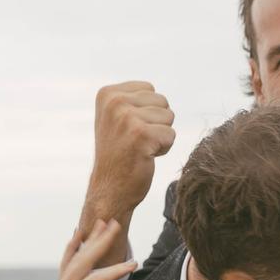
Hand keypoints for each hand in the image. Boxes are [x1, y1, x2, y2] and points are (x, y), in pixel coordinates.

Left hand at [46, 219, 135, 279]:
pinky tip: (77, 235)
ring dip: (89, 240)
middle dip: (101, 241)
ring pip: (74, 258)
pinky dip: (71, 248)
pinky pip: (65, 264)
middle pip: (83, 261)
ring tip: (101, 222)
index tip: (134, 262)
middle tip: (116, 223)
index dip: (116, 271)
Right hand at [85, 81, 174, 223]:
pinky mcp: (140, 135)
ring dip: (160, 136)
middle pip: (162, 102)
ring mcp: (126, 118)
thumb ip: (133, 101)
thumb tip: (158, 95)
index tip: (128, 130)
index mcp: (108, 94)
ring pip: (169, 117)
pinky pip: (171, 135)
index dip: (147, 113)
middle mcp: (114, 102)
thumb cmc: (119, 155)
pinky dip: (163, 149)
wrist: (109, 189)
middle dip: (156, 124)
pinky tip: (144, 157)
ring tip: (139, 148)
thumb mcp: (117, 118)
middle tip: (135, 142)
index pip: (150, 90)